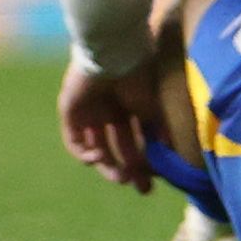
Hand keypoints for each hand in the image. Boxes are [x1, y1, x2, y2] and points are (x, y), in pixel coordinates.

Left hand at [57, 56, 166, 192]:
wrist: (114, 53)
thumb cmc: (137, 77)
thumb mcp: (153, 108)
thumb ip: (160, 132)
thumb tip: (171, 155)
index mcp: (127, 108)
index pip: (134, 142)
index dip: (142, 165)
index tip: (150, 186)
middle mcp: (107, 111)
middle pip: (115, 149)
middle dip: (126, 171)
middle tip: (138, 187)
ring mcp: (87, 112)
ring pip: (94, 148)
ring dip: (107, 167)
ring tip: (121, 176)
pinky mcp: (69, 111)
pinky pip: (74, 141)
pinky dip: (85, 155)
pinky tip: (100, 158)